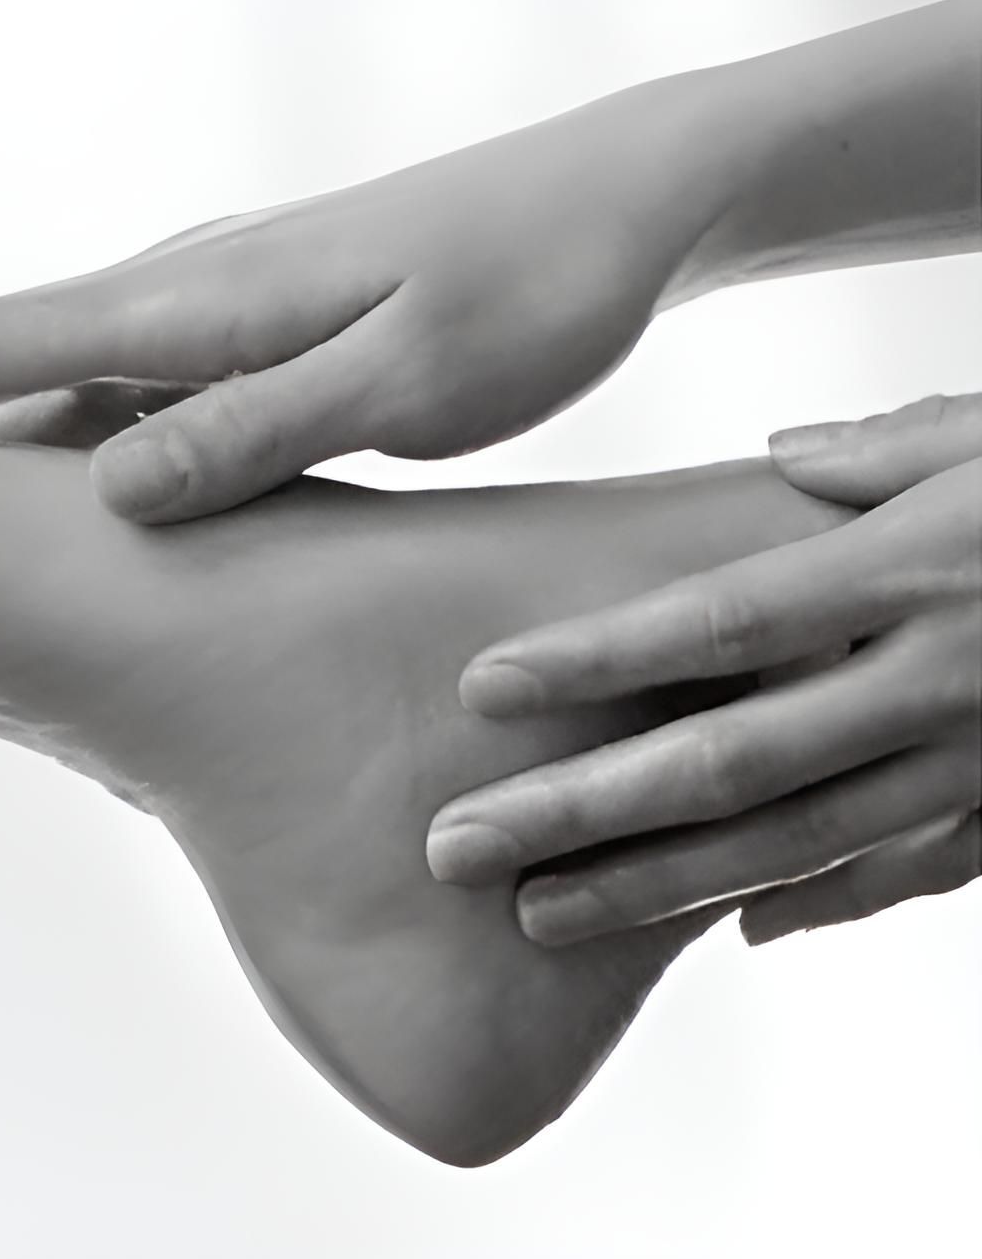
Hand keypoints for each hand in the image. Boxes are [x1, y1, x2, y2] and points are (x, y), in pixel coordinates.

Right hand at [0, 72, 750, 529]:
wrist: (610, 209)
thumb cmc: (530, 286)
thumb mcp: (412, 375)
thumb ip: (263, 429)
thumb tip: (110, 491)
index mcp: (180, 306)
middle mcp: (157, 310)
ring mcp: (186, 335)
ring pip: (2, 405)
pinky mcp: (226, 365)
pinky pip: (80, 426)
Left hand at [424, 391, 981, 946]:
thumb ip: (888, 453)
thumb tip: (781, 460)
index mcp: (906, 569)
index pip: (713, 621)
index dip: (592, 658)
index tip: (479, 690)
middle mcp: (932, 678)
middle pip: (725, 760)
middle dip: (580, 811)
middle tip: (454, 848)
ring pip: (794, 844)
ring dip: (657, 888)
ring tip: (537, 917)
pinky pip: (912, 873)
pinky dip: (825, 906)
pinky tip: (738, 933)